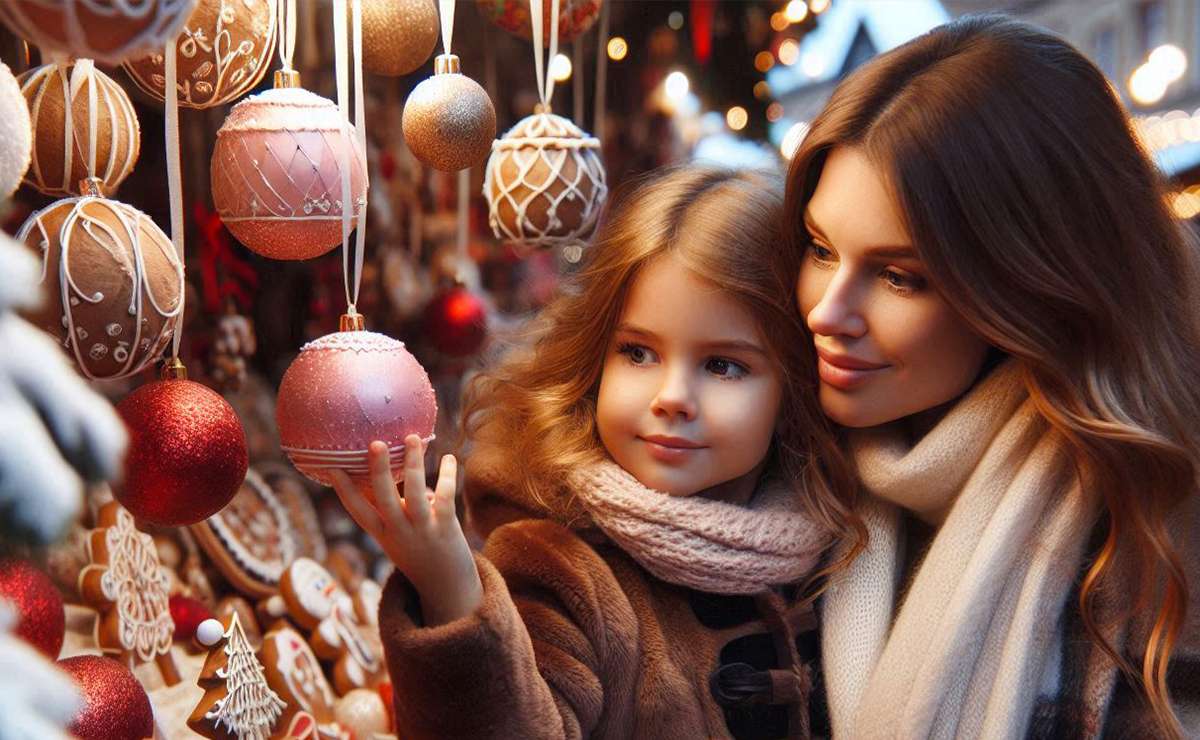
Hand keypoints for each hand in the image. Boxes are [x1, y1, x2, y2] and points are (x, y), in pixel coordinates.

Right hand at [329, 435, 481, 625]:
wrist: (446, 589)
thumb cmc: (420, 556)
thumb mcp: (397, 539)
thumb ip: (391, 511)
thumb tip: (387, 477)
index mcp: (382, 535)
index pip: (357, 511)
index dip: (343, 490)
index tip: (331, 467)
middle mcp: (398, 532)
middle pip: (383, 497)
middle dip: (378, 470)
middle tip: (375, 443)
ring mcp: (422, 530)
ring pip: (414, 491)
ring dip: (413, 463)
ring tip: (412, 438)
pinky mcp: (445, 527)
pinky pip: (444, 496)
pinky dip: (448, 475)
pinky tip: (449, 458)